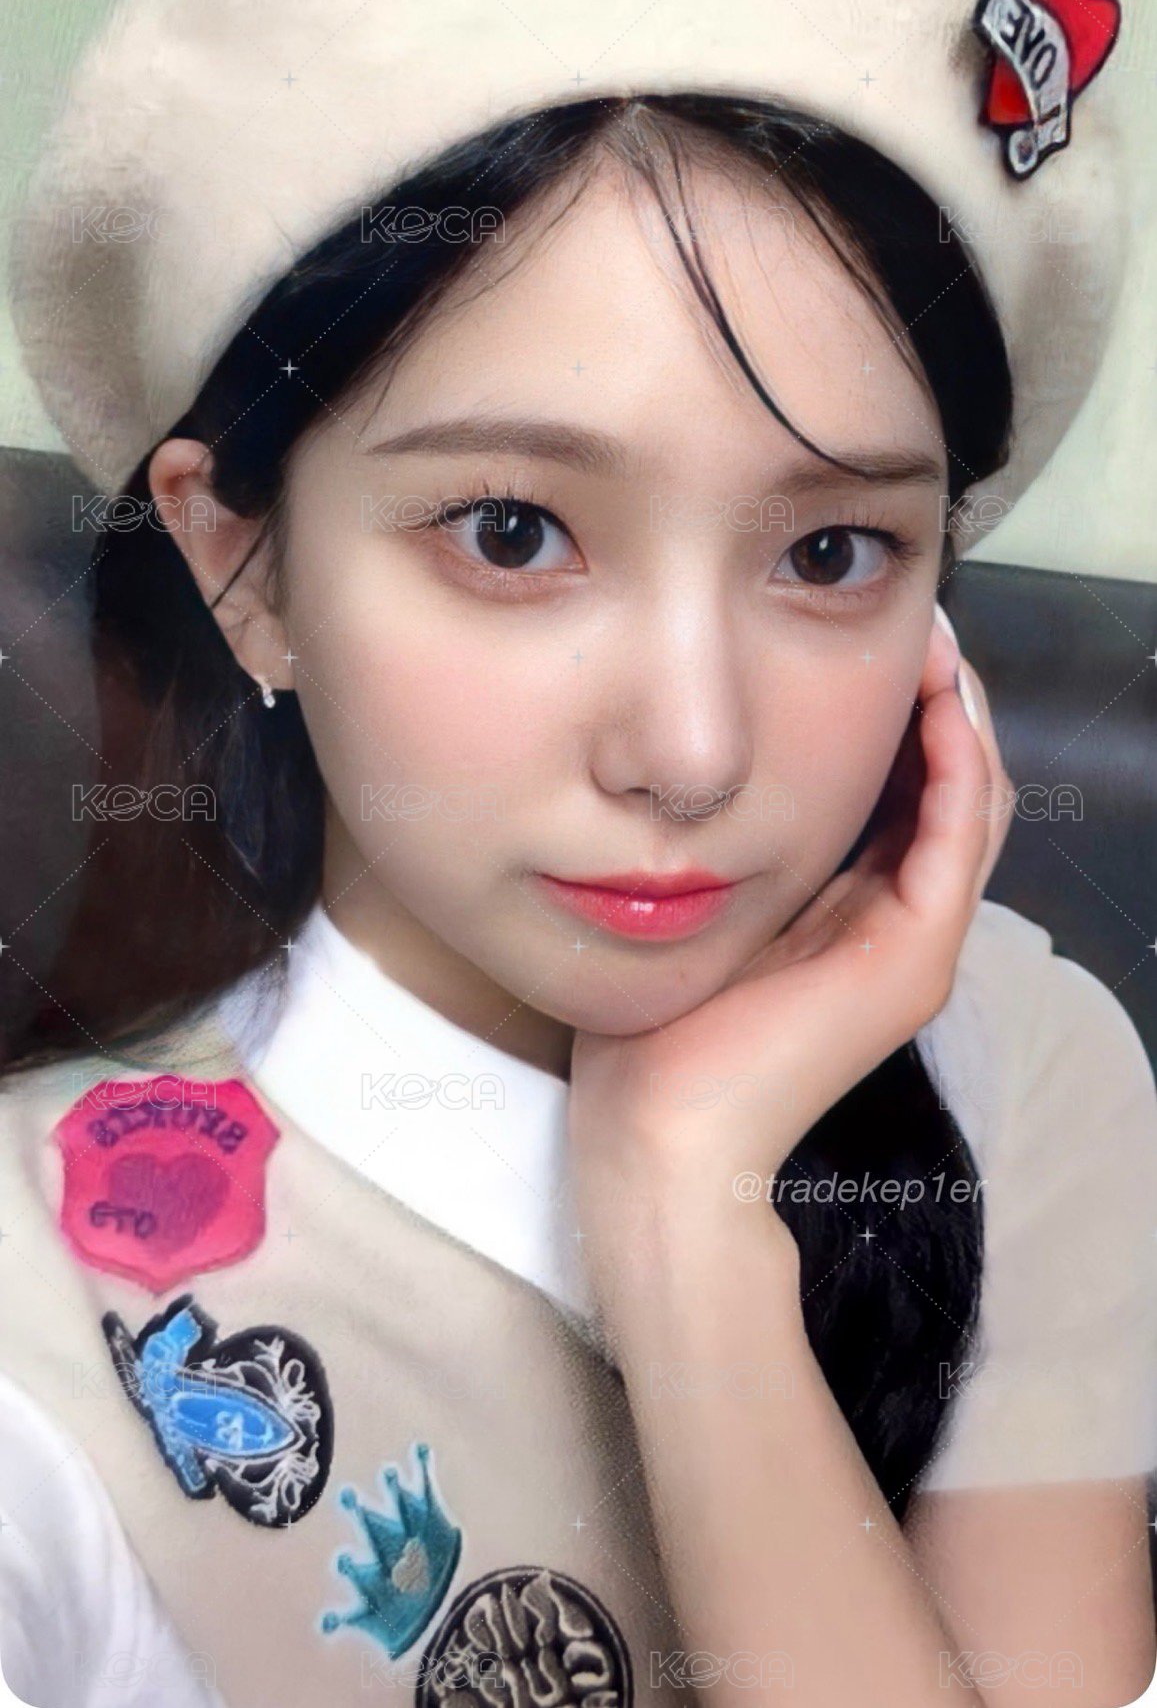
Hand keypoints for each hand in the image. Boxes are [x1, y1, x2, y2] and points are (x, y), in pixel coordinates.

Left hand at [568, 610, 1013, 1293]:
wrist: (659, 1131)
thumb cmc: (654, 1027)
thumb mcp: (694, 907)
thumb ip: (718, 843)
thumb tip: (686, 764)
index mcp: (851, 910)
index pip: (906, 789)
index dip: (902, 709)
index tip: (872, 635)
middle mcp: (897, 921)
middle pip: (950, 784)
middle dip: (940, 696)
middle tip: (919, 619)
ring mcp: (916, 942)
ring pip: (972, 801)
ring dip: (959, 714)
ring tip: (933, 641)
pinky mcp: (916, 958)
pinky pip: (957, 837)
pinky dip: (954, 763)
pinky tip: (933, 701)